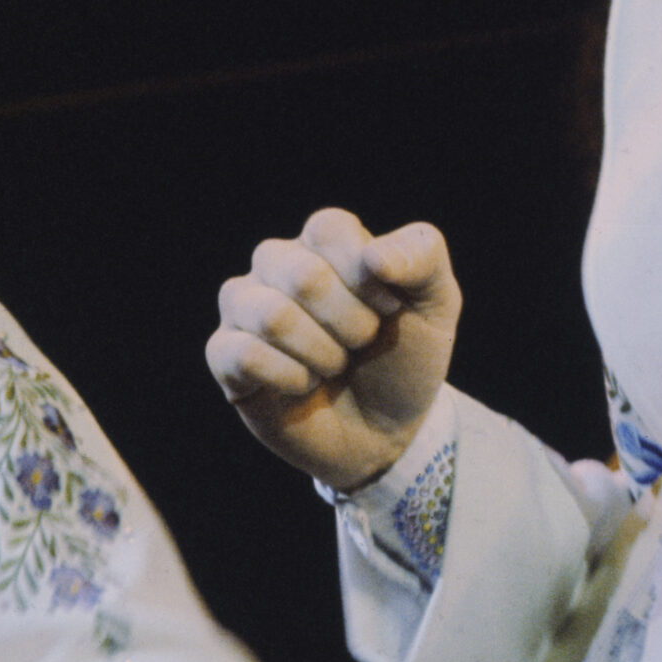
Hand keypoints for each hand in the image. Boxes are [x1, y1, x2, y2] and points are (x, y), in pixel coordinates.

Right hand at [207, 210, 461, 491]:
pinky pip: (242, 354)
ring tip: (333, 365)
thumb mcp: (437, 304)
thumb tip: (375, 256)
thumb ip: (423, 257)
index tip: (390, 309)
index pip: (328, 229)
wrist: (386, 432)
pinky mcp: (224, 355)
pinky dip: (290, 377)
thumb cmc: (405, 359)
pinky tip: (304, 385)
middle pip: (302, 275)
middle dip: (351, 324)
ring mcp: (244, 307)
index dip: (367, 279)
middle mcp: (276, 264)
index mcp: (324, 240)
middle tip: (361, 344)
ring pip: (270, 315)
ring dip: (321, 353)